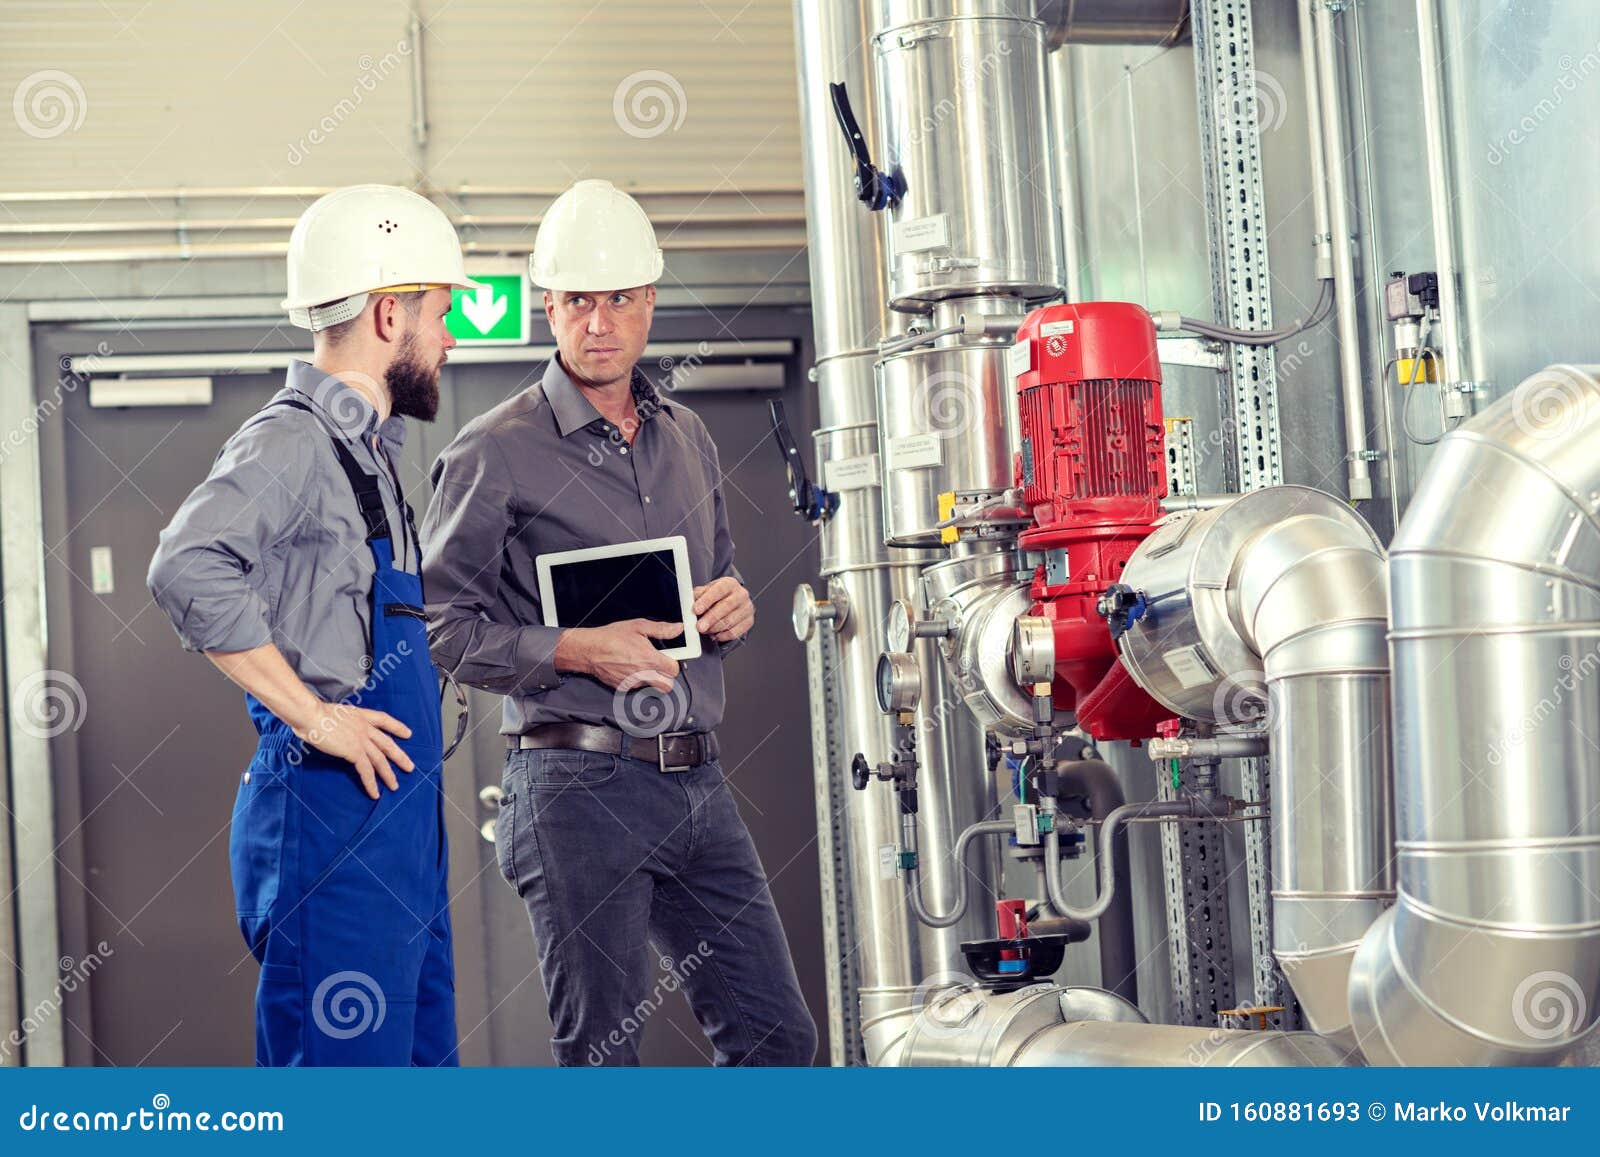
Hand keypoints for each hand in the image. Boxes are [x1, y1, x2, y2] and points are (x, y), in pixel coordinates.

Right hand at [292, 702, 414, 799]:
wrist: (311, 715)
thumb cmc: (313, 713)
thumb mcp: (333, 713)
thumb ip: (340, 722)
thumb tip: (335, 729)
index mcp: (360, 715)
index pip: (384, 719)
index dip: (397, 726)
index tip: (408, 734)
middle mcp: (364, 727)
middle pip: (387, 743)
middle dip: (400, 756)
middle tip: (410, 767)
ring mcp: (361, 740)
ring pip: (380, 759)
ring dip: (388, 774)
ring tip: (394, 786)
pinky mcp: (354, 752)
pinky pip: (366, 771)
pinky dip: (371, 783)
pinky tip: (375, 793)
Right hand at [555, 619, 681, 691]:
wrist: (589, 650)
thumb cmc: (611, 637)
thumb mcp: (638, 626)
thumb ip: (661, 629)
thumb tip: (677, 629)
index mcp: (650, 659)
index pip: (674, 670)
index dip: (673, 663)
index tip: (669, 657)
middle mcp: (643, 674)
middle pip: (667, 686)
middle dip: (667, 677)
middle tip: (660, 665)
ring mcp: (633, 683)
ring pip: (651, 686)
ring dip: (651, 677)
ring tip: (641, 663)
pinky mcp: (623, 688)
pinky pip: (636, 687)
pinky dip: (637, 679)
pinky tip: (629, 667)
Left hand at [693, 576, 753, 642]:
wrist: (732, 600)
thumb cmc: (717, 596)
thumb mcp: (707, 591)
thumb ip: (699, 595)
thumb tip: (690, 602)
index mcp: (730, 583)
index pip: (719, 590)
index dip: (707, 600)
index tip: (696, 610)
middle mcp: (741, 594)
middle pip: (726, 606)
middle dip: (711, 618)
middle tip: (699, 626)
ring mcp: (747, 608)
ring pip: (731, 620)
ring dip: (715, 628)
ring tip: (705, 631)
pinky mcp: (749, 621)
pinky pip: (736, 632)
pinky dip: (724, 636)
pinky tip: (715, 635)